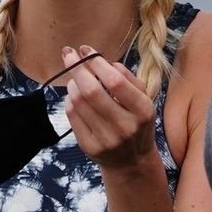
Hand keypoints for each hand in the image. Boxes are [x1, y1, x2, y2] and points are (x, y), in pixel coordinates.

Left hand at [60, 44, 157, 173]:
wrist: (131, 161)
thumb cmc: (136, 122)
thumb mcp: (143, 100)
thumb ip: (127, 78)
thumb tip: (101, 61)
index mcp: (143, 111)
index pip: (115, 82)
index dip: (97, 63)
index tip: (85, 50)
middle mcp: (125, 127)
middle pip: (92, 91)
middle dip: (77, 68)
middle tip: (68, 54)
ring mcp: (106, 139)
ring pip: (78, 102)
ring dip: (72, 83)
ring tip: (75, 78)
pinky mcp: (90, 147)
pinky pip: (72, 116)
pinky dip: (70, 100)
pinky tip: (74, 95)